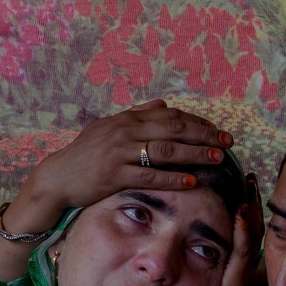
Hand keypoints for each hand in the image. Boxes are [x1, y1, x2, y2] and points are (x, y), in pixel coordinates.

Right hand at [6, 100, 234, 231]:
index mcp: (127, 119)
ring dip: (195, 154)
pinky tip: (191, 181)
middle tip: (227, 142)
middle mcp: (125, 132)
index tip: (217, 130)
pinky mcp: (114, 175)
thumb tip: (163, 104)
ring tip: (217, 159)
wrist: (58, 177)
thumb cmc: (85, 154)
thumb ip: (137, 115)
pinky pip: (149, 176)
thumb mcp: (109, 127)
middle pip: (173, 130)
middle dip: (204, 135)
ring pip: (165, 151)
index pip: (170, 116)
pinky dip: (173, 178)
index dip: (197, 122)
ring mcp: (119, 153)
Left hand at [200, 176, 263, 285]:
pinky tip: (240, 213)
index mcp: (240, 266)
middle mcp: (246, 266)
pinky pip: (242, 251)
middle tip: (249, 177)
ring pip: (251, 234)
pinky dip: (242, 231)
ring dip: (251, 208)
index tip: (243, 186)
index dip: (246, 208)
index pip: (245, 230)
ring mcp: (244, 272)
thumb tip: (205, 254)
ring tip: (249, 185)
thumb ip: (216, 271)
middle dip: (251, 200)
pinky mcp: (238, 281)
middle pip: (252, 226)